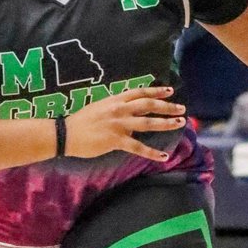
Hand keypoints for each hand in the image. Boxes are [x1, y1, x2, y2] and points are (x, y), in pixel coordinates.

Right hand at [64, 86, 185, 160]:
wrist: (66, 133)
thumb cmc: (80, 121)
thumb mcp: (99, 107)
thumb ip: (115, 107)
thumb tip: (129, 113)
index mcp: (115, 99)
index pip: (140, 92)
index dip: (156, 91)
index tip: (169, 91)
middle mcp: (120, 109)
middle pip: (148, 106)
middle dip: (167, 106)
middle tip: (181, 109)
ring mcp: (119, 125)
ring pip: (148, 123)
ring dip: (165, 123)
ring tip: (179, 123)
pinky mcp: (116, 140)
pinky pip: (138, 147)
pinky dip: (152, 153)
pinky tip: (163, 156)